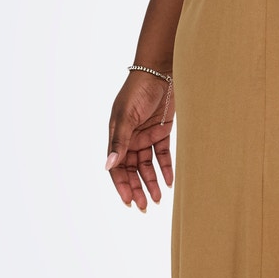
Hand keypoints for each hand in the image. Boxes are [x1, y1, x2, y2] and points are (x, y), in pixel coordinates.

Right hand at [105, 70, 174, 210]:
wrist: (160, 71)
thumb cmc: (138, 90)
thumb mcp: (126, 116)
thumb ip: (119, 142)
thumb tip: (108, 166)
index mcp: (117, 135)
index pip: (117, 166)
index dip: (121, 185)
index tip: (129, 201)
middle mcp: (130, 138)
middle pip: (132, 169)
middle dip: (137, 188)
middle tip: (145, 206)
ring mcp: (146, 135)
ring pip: (147, 165)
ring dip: (152, 182)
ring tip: (158, 199)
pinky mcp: (162, 131)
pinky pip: (162, 155)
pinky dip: (166, 168)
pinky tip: (170, 181)